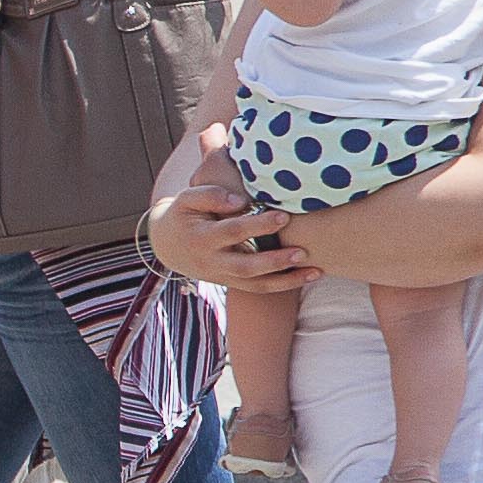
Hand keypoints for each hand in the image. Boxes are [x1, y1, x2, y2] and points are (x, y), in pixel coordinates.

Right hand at [147, 125, 320, 295]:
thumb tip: (239, 199)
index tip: (283, 216)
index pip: (232, 232)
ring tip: (315, 270)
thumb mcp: (186, 199)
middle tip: (302, 251)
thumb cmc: (183, 215)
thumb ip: (210, 195)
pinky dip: (286, 284)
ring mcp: (223, 276)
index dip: (256, 226)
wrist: (167, 246)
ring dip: (287, 279)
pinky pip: (260, 288)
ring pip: (256, 284)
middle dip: (274, 261)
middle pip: (245, 265)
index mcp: (201, 238)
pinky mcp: (233, 282)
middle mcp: (213, 262)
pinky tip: (310, 275)